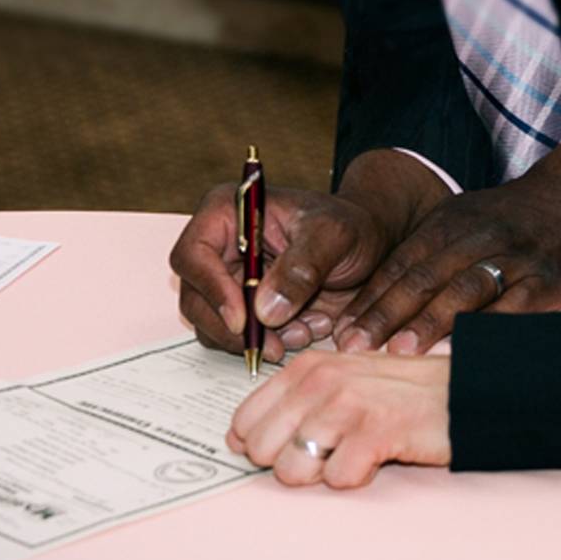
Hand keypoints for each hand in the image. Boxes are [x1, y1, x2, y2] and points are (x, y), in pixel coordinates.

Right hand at [168, 151, 448, 362]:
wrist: (367, 244)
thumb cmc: (348, 225)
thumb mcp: (332, 237)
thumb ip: (300, 269)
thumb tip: (265, 311)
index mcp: (226, 212)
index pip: (193, 255)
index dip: (211, 290)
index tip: (244, 320)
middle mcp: (218, 247)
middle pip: (195, 298)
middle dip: (233, 329)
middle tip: (273, 347)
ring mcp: (227, 279)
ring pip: (214, 325)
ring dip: (255, 340)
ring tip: (305, 330)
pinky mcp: (244, 306)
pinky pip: (240, 337)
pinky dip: (269, 344)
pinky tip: (306, 330)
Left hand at [227, 352, 449, 487]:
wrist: (469, 393)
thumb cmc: (405, 396)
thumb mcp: (343, 385)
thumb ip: (295, 406)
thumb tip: (243, 441)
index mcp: (306, 368)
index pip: (245, 422)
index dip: (264, 447)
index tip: (294, 450)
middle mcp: (320, 380)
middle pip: (262, 451)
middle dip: (292, 464)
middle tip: (333, 453)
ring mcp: (346, 403)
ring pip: (293, 469)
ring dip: (325, 475)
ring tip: (357, 454)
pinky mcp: (376, 429)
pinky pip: (338, 479)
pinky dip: (358, 479)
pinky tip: (380, 458)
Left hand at [335, 133, 560, 356]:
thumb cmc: (507, 221)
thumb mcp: (459, 223)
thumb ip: (420, 259)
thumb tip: (369, 306)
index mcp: (446, 225)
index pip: (399, 265)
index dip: (368, 299)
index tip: (339, 331)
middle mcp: (475, 238)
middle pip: (423, 278)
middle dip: (386, 315)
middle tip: (354, 346)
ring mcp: (511, 260)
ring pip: (463, 291)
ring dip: (429, 322)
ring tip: (400, 351)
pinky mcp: (545, 281)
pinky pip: (512, 307)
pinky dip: (486, 329)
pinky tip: (462, 351)